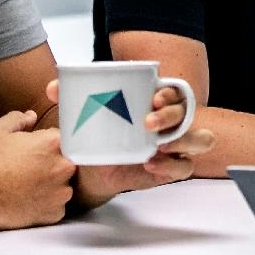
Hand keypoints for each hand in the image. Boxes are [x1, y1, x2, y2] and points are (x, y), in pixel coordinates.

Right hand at [0, 109, 75, 228]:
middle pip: (69, 160)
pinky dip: (48, 203)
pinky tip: (31, 199)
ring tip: (30, 185)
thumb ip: (18, 119)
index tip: (39, 149)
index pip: (64, 137)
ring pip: (66, 184)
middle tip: (33, 168)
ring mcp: (62, 191)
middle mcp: (64, 166)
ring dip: (53, 183)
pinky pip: (59, 205)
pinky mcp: (56, 212)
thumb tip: (31, 116)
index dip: (50, 143)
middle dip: (54, 162)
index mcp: (54, 143)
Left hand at [45, 80, 215, 208]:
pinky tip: (151, 164)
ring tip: (160, 145)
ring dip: (184, 139)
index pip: (175, 91)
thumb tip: (53, 88)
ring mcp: (175, 144)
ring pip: (201, 139)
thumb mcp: (85, 114)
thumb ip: (71, 98)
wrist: (95, 165)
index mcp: (156, 100)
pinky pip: (184, 166)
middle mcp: (171, 121)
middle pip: (188, 113)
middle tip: (148, 122)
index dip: (170, 93)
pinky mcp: (172, 166)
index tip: (153, 98)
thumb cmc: (99, 132)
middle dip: (172, 116)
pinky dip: (172, 166)